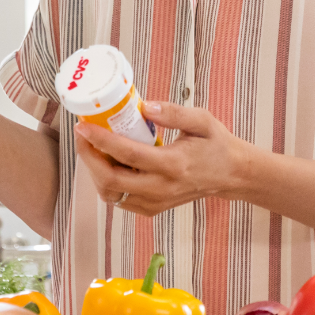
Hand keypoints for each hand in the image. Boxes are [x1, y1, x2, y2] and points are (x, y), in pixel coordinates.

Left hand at [73, 103, 254, 217]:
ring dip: (96, 172)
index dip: (100, 140)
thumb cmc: (216, 144)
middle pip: (110, 180)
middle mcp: (161, 188)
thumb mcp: (202, 120)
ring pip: (111, 194)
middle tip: (83, 136)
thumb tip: (143, 105)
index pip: (127, 154)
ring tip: (94, 149)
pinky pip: (120, 200)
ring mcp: (156, 202)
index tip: (83, 126)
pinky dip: (108, 183)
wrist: (231, 175)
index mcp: (173, 164)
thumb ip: (173, 112)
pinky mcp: (153, 209)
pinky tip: (110, 163)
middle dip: (88, 158)